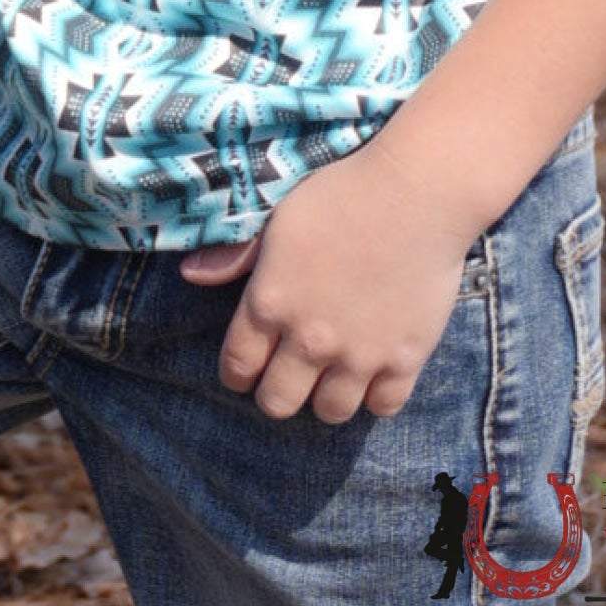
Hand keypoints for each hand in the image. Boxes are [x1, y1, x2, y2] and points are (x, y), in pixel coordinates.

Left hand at [178, 132, 475, 426]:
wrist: (415, 193)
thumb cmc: (341, 194)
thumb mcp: (277, 217)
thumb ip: (235, 256)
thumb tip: (189, 274)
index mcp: (271, 302)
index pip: (238, 367)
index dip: (238, 373)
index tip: (246, 369)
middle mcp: (309, 338)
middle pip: (277, 402)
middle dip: (276, 392)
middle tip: (288, 374)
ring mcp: (359, 354)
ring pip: (330, 412)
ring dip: (326, 396)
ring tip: (330, 373)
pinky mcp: (404, 359)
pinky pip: (382, 407)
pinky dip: (375, 395)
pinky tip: (373, 370)